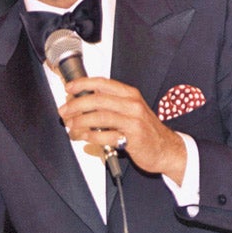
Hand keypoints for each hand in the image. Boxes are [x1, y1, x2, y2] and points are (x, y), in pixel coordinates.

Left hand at [58, 77, 186, 183]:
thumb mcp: (131, 109)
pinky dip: (92, 136)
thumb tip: (83, 100)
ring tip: (72, 127)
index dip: (83, 84)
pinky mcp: (133, 138)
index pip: (103, 83)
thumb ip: (110, 103)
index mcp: (130, 95)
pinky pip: (107, 135)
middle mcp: (132, 105)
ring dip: (81, 122)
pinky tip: (85, 137)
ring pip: (100, 117)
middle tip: (64, 112)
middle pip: (97, 100)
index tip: (69, 88)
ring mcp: (134, 121)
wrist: (167, 149)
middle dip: (76, 105)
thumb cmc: (146, 129)